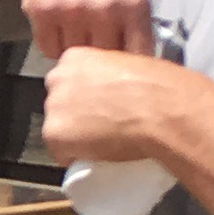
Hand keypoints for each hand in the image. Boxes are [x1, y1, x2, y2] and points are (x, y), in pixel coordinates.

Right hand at [16, 0, 154, 58]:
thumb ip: (135, 18)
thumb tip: (138, 58)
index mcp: (134, 2)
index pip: (138, 54)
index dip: (129, 63)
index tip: (120, 63)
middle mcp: (106, 9)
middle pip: (105, 59)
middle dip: (98, 54)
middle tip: (91, 40)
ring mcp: (73, 11)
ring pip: (75, 56)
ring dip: (72, 47)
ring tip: (71, 24)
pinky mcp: (44, 12)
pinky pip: (49, 48)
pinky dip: (51, 41)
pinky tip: (54, 20)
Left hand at [41, 48, 196, 169]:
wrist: (160, 109)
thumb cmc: (156, 85)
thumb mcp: (128, 66)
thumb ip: (108, 76)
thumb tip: (111, 91)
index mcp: (74, 57)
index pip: (68, 82)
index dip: (84, 99)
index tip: (100, 107)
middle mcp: (56, 78)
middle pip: (59, 104)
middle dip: (76, 116)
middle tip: (101, 125)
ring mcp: (53, 107)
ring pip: (58, 129)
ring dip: (75, 137)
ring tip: (103, 142)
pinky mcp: (54, 134)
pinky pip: (62, 152)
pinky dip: (77, 157)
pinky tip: (98, 154)